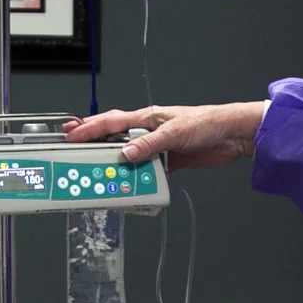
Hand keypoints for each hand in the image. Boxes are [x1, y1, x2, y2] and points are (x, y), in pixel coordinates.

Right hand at [65, 102, 267, 169]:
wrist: (231, 136)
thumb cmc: (207, 123)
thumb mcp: (174, 133)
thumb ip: (149, 144)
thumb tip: (126, 154)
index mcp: (147, 117)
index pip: (111, 122)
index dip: (89, 129)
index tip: (71, 135)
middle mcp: (149, 131)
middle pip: (114, 139)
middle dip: (94, 146)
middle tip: (74, 153)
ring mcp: (157, 146)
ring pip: (129, 157)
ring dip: (116, 166)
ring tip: (99, 176)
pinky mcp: (168, 161)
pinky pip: (146, 170)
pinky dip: (137, 178)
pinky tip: (129, 185)